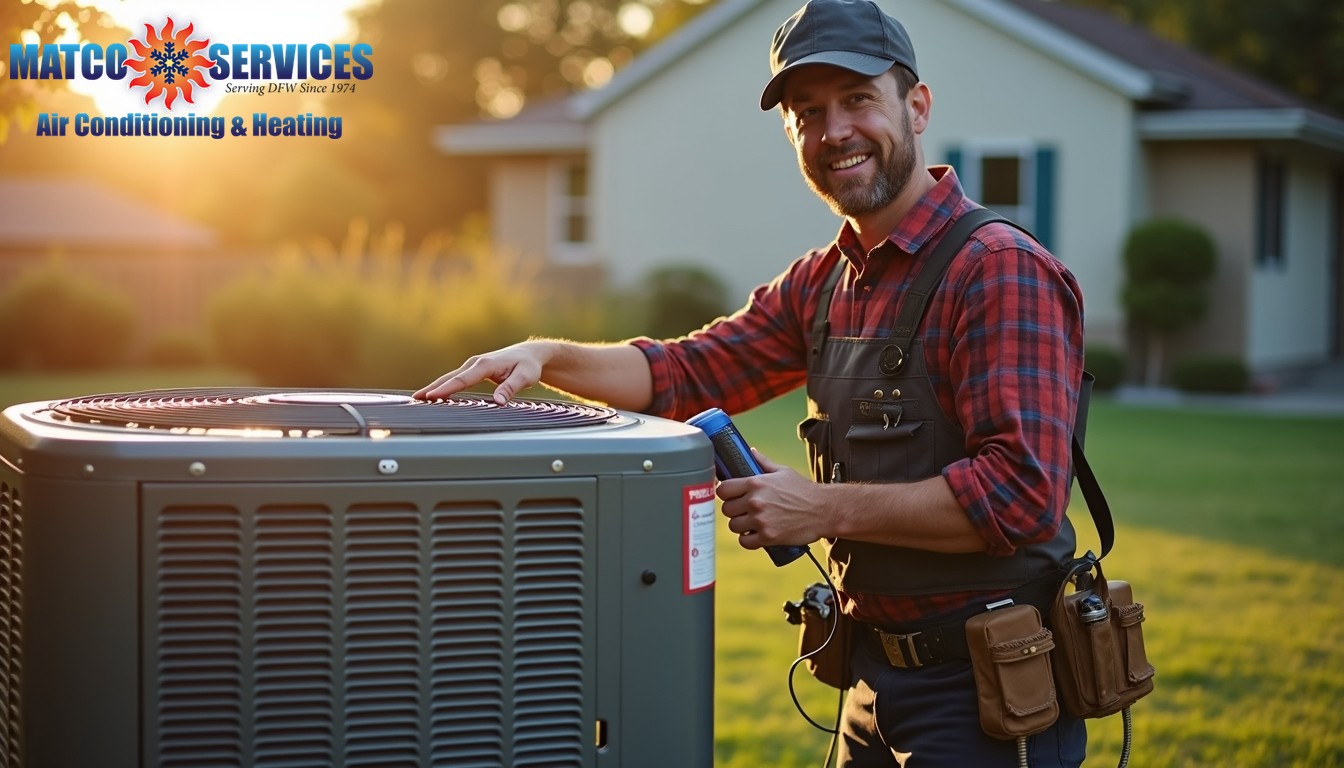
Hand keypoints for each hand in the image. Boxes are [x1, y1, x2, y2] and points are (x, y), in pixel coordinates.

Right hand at [414, 341, 549, 404]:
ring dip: (434, 387)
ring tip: (417, 398)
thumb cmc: (528, 366)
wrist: (529, 354)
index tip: (432, 397)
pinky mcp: (472, 370)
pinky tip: (433, 395)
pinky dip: (442, 386)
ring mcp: (472, 366)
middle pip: (450, 377)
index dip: (447, 389)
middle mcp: (476, 363)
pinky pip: (454, 379)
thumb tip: (498, 401)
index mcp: (486, 364)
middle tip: (415, 399)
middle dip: (433, 388)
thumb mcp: (525, 377)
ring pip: (449, 377)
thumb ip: (511, 388)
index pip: (463, 379)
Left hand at [717, 450, 822, 549]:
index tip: (730, 496)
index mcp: (756, 483)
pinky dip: (748, 540)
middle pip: (726, 509)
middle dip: (733, 510)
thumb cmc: (804, 490)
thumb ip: (763, 462)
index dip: (725, 493)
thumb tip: (751, 451)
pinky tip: (755, 535)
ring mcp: (761, 520)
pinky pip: (745, 542)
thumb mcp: (783, 471)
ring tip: (751, 523)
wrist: (824, 510)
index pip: (723, 489)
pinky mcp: (768, 537)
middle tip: (743, 511)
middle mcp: (755, 501)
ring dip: (740, 526)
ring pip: (734, 526)